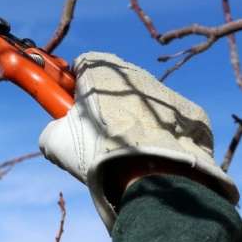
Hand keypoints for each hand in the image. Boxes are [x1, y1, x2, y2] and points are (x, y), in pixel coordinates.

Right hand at [38, 52, 238, 232]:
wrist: (152, 177)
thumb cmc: (98, 151)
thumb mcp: (55, 141)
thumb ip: (51, 128)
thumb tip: (56, 133)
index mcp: (99, 69)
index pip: (81, 64)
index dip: (73, 85)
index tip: (72, 107)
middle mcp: (133, 72)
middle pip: (112, 81)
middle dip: (103, 100)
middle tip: (96, 130)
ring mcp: (164, 91)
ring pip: (140, 99)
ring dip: (131, 115)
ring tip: (125, 148)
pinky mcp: (190, 111)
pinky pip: (167, 118)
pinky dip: (158, 131)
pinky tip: (150, 153)